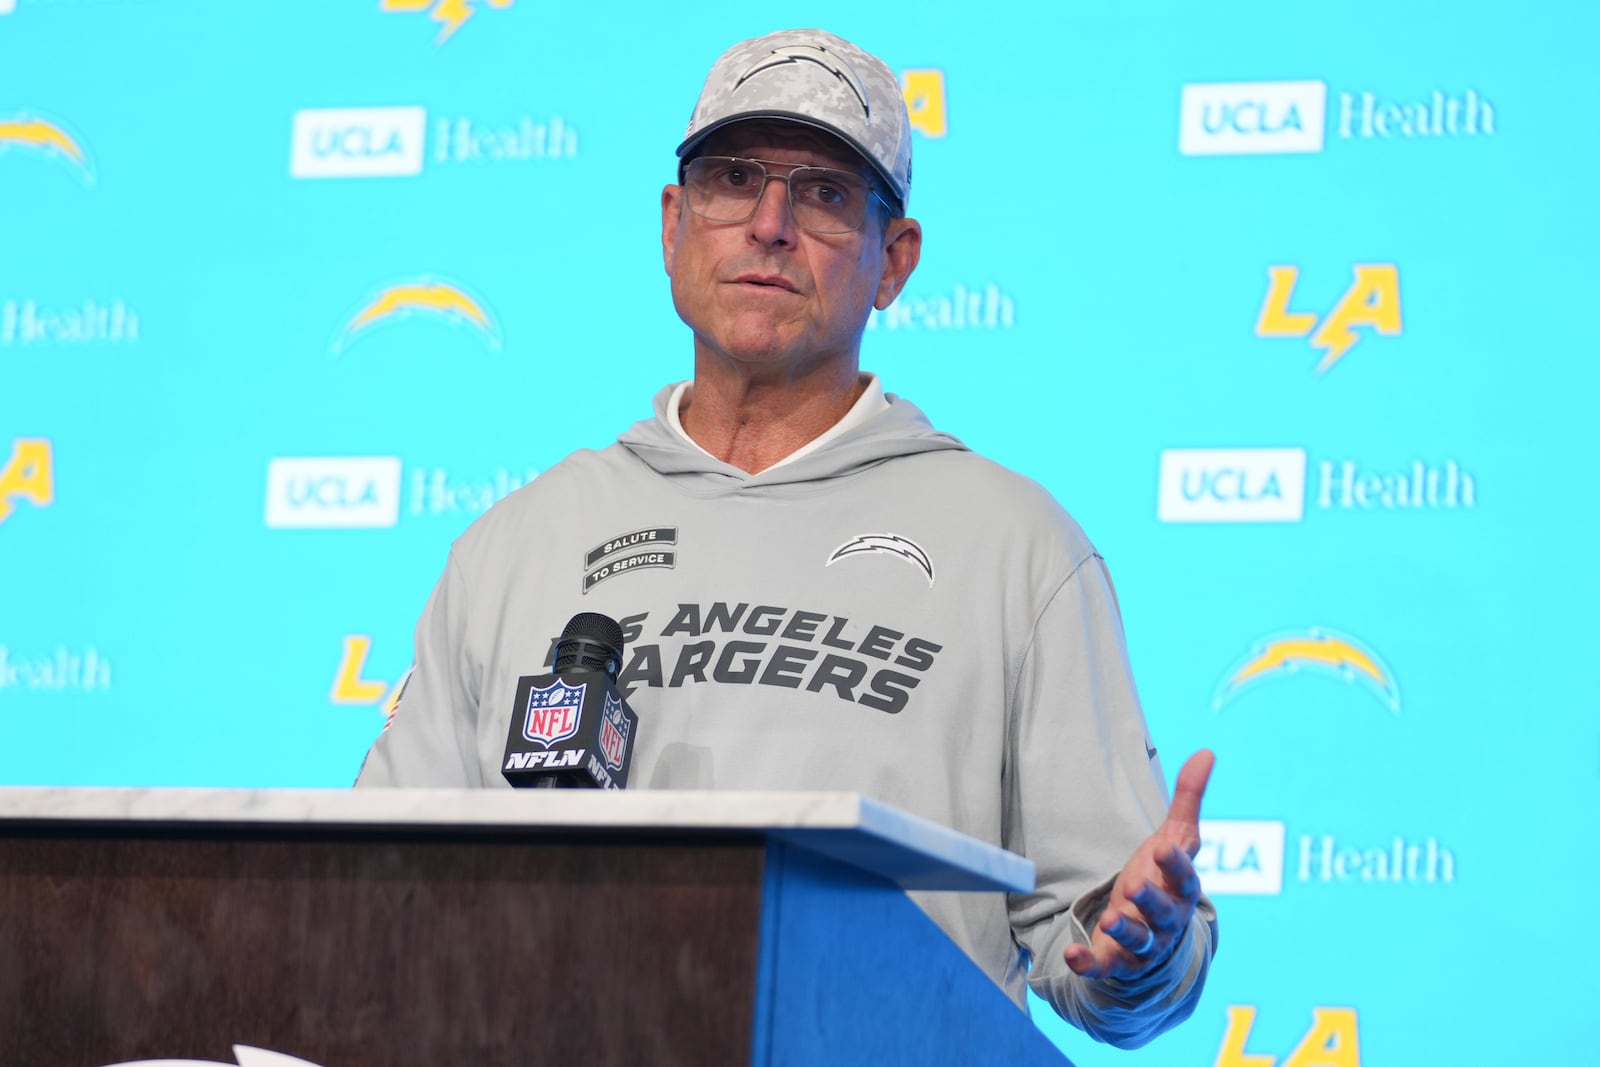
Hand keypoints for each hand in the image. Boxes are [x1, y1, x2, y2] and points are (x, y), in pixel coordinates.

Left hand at [1063, 749, 1213, 981]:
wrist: (1157, 939)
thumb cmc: (1164, 881)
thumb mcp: (1175, 840)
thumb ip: (1188, 800)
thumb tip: (1207, 752)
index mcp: (1179, 889)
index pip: (1183, 878)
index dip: (1175, 864)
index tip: (1164, 847)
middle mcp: (1166, 920)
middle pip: (1163, 912)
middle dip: (1150, 900)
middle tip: (1133, 885)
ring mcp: (1143, 944)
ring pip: (1139, 941)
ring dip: (1125, 931)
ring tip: (1109, 919)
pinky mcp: (1117, 961)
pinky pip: (1104, 966)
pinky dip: (1089, 964)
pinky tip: (1073, 956)